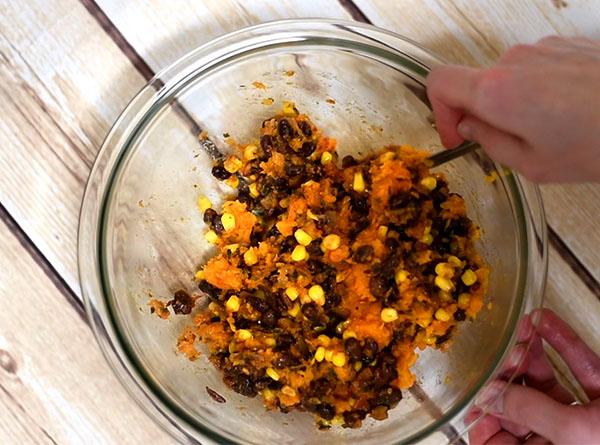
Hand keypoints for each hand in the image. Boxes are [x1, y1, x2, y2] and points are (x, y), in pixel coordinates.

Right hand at [426, 36, 599, 181]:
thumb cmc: (596, 146)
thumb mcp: (532, 164)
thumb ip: (489, 142)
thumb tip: (471, 125)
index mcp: (496, 91)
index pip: (439, 82)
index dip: (439, 112)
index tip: (459, 136)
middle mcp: (514, 60)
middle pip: (477, 83)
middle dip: (485, 114)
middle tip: (514, 144)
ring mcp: (544, 47)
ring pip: (509, 77)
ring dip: (516, 102)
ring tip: (551, 129)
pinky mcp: (569, 43)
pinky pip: (538, 67)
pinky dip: (541, 89)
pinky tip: (571, 111)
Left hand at [466, 309, 599, 443]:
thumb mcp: (572, 431)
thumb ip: (527, 409)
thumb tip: (489, 393)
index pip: (497, 439)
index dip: (484, 414)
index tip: (479, 388)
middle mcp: (557, 437)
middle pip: (519, 404)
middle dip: (510, 371)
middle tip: (509, 349)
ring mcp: (580, 418)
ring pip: (546, 383)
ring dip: (533, 351)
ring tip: (527, 326)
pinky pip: (579, 368)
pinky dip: (564, 342)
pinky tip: (546, 320)